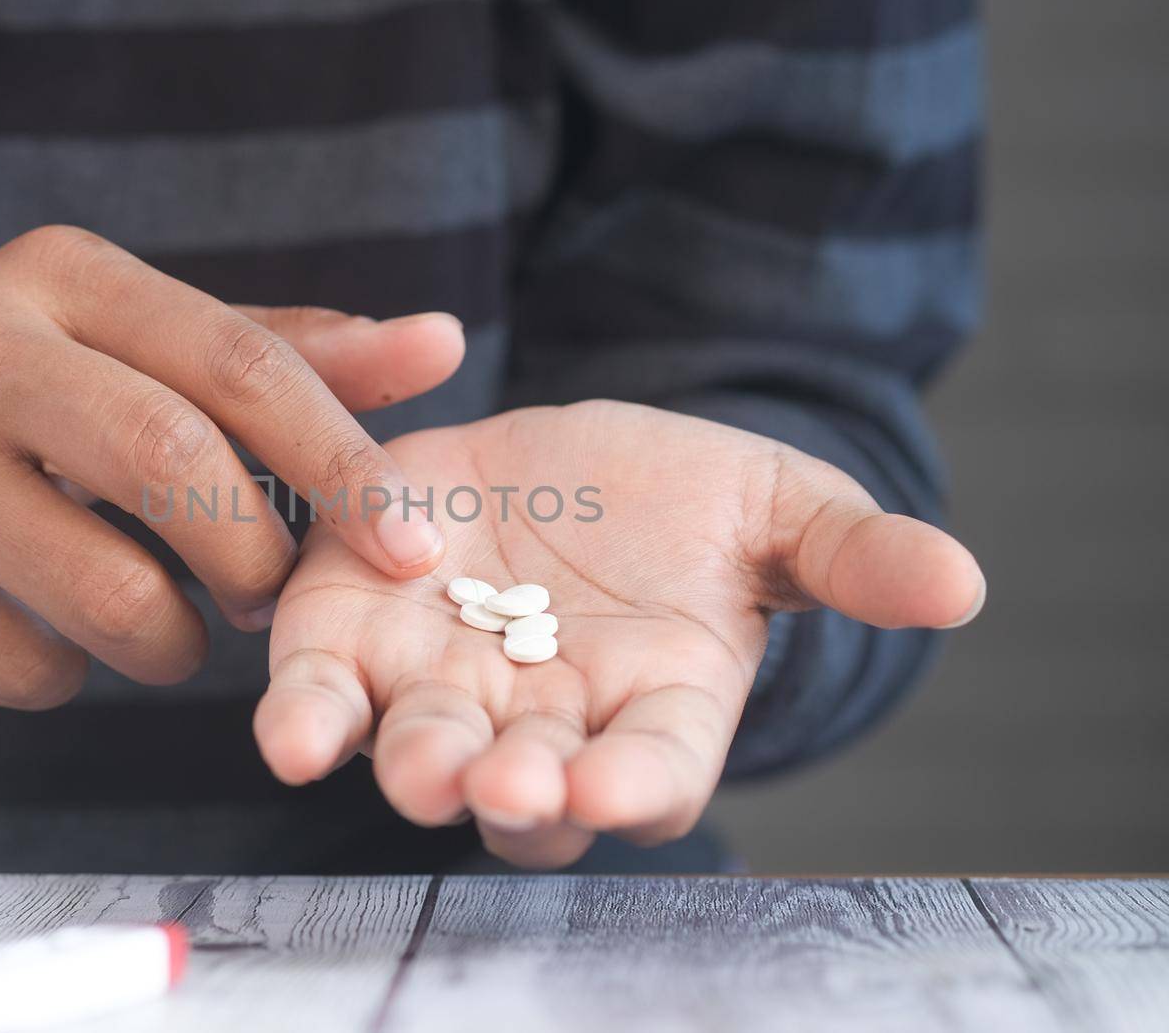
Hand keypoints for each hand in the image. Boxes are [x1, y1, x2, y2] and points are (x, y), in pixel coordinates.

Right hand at [0, 226, 462, 705]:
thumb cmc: (5, 393)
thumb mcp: (124, 340)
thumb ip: (279, 352)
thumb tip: (441, 342)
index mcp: (57, 276)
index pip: (234, 360)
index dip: (338, 457)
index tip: (412, 541)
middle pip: (171, 461)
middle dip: (254, 557)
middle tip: (269, 597)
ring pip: (108, 593)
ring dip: (174, 638)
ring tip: (166, 619)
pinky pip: (32, 667)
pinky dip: (78, 674)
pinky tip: (55, 629)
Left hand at [256, 400, 983, 866]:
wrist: (569, 461)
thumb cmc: (686, 503)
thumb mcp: (777, 510)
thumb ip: (851, 554)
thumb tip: (963, 584)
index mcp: (653, 712)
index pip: (651, 776)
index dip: (633, 788)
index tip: (610, 788)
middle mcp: (544, 729)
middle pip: (526, 795)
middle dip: (516, 796)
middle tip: (511, 788)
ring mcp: (445, 694)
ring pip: (425, 757)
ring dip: (417, 767)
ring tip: (415, 762)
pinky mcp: (358, 643)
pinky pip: (325, 699)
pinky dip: (306, 721)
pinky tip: (293, 733)